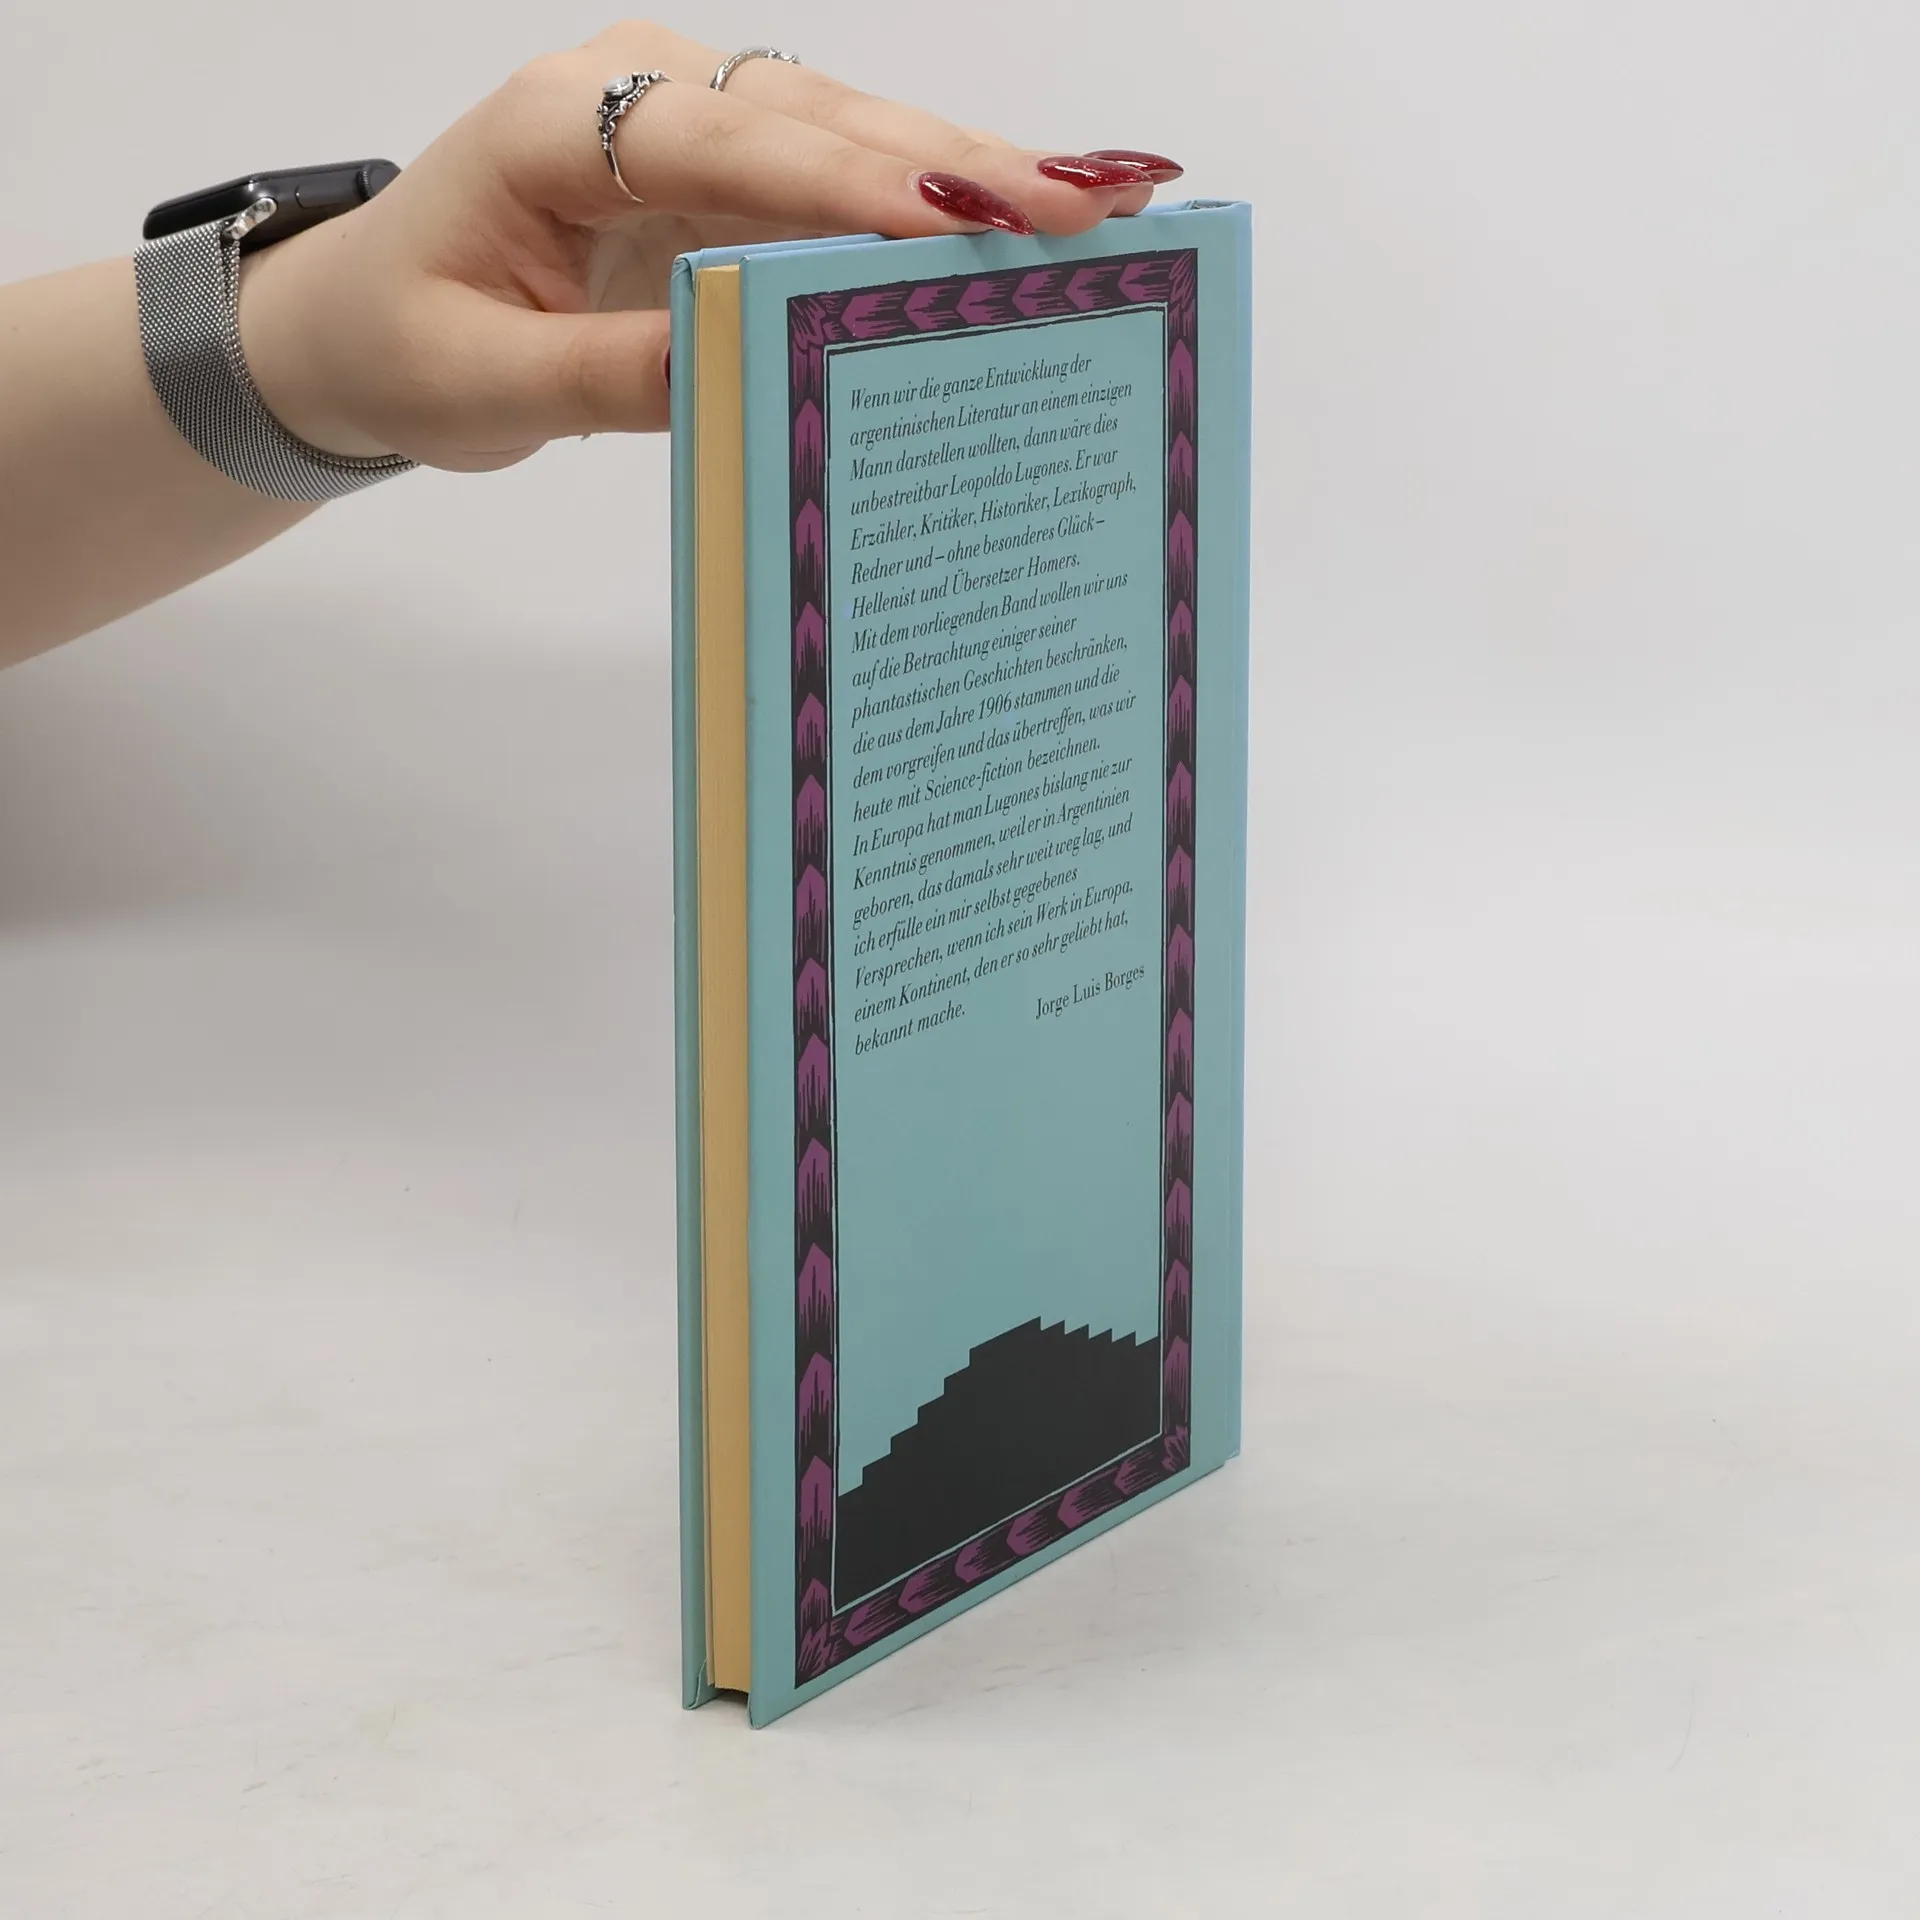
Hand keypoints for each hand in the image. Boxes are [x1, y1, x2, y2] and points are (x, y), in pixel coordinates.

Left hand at [240, 24, 1183, 472]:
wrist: (361, 321)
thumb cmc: (404, 342)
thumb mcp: (482, 382)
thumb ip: (608, 373)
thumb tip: (751, 360)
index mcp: (562, 128)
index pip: (729, 145)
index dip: (854, 185)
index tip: (967, 224)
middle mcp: (642, 97)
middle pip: (822, 121)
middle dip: (961, 168)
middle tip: (1097, 206)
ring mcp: (693, 128)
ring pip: (852, 137)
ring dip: (974, 177)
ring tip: (1105, 204)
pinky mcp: (726, 176)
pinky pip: (842, 183)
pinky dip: (933, 204)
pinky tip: (1025, 222)